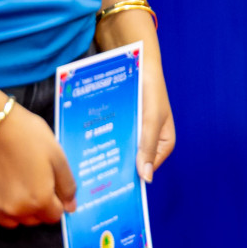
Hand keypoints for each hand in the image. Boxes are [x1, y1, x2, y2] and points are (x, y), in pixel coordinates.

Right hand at [0, 102, 75, 226]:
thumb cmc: (28, 136)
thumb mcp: (57, 156)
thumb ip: (66, 185)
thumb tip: (70, 207)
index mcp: (38, 200)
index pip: (54, 216)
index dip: (57, 202)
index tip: (53, 186)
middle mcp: (14, 210)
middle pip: (33, 219)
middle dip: (40, 206)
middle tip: (37, 180)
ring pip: (12, 219)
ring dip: (20, 208)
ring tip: (20, 182)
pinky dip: (0, 203)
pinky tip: (2, 182)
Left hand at [95, 10, 173, 181]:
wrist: (133, 55)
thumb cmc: (150, 87)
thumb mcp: (152, 118)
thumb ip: (148, 146)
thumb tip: (146, 179)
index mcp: (163, 139)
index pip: (148, 168)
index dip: (132, 180)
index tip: (116, 192)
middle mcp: (146, 136)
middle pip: (130, 160)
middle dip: (114, 168)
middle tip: (95, 182)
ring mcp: (131, 127)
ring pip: (116, 147)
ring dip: (103, 153)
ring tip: (85, 166)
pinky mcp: (117, 118)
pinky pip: (106, 133)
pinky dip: (97, 138)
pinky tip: (83, 145)